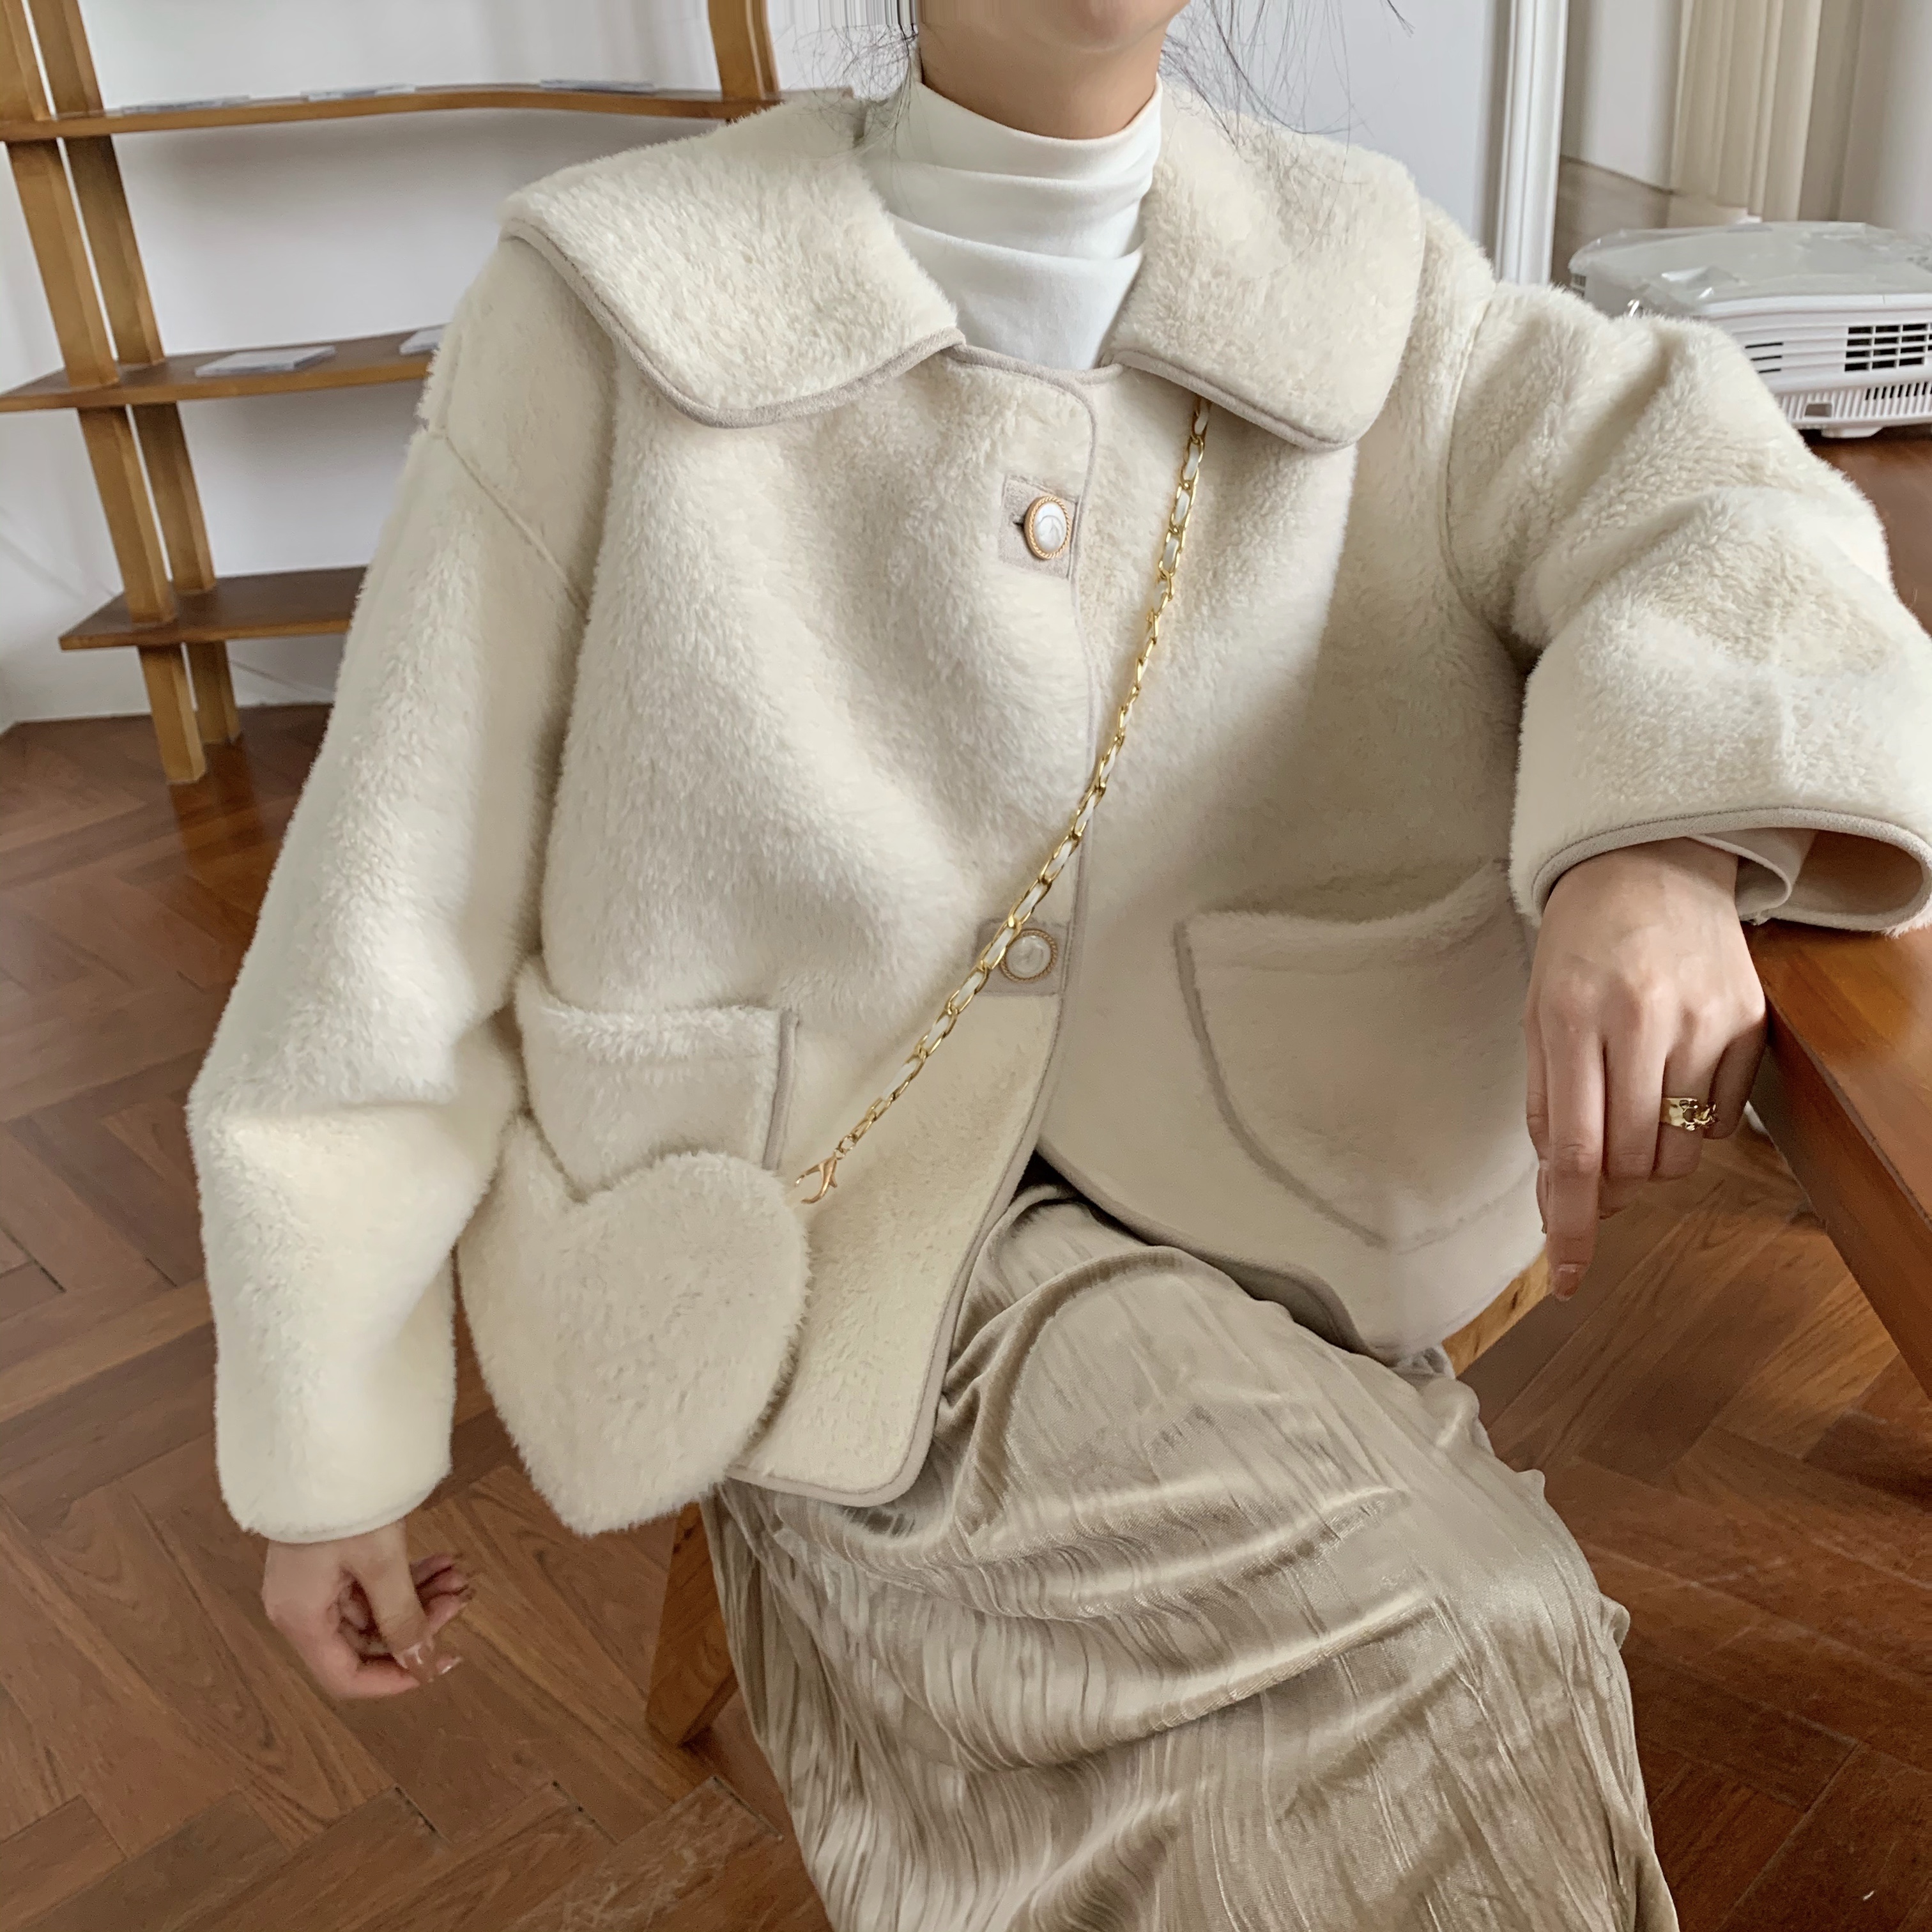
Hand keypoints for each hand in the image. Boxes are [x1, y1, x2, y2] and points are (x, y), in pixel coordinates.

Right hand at [262, 1520, 470, 1699]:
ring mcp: (315, 1583)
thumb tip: (423, 1665)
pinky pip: (371, 1584)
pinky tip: (442, 1562)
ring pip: (374, 1610)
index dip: (395, 1680)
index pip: (346, 1677)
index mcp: (302, 1620)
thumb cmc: (345, 1506)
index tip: (441, 1663)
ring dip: (419, 1597)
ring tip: (460, 1575)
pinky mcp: (329, 1560)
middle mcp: (302, 1609)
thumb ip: (403, 1618)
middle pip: (365, 1642)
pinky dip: (407, 1578)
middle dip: (418, 1624)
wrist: (323, 1446)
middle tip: (461, 1597)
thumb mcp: (381, 1564)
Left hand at [1525, 838, 1767, 1299]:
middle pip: (1633, 1162)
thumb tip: (1561, 1197)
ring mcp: (1705, 1021)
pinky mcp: (1750, 1023)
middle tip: (1597, 1165)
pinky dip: (1691, 1126)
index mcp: (1572, 1018)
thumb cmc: (1578, 948)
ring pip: (1681, 1154)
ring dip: (1650, 1161)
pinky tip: (1671, 1079)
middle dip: (1610, 1187)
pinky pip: (1722, 1123)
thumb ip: (1547, 1107)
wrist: (1649, 867)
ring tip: (1631, 1108)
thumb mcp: (1537, 1017)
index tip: (1567, 1278)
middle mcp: (1642, 1020)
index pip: (1576, 1153)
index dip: (1571, 1225)